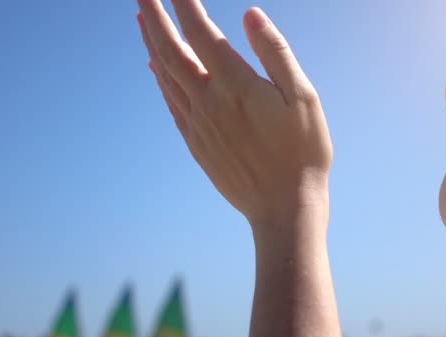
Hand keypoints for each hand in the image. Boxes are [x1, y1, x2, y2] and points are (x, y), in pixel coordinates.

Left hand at [136, 0, 331, 227]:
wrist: (283, 207)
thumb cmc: (302, 151)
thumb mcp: (302, 96)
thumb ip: (275, 52)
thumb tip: (249, 14)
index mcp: (235, 85)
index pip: (200, 31)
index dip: (184, 2)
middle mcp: (208, 101)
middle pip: (170, 50)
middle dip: (153, 17)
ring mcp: (199, 124)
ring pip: (166, 75)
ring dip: (152, 44)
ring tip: (142, 20)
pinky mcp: (197, 144)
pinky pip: (171, 103)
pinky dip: (160, 79)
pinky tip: (155, 68)